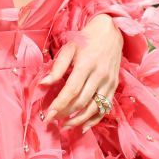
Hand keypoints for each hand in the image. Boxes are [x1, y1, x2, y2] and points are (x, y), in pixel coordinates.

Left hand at [39, 14, 122, 130]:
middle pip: (82, 101)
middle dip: (66, 114)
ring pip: (94, 108)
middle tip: (52, 121)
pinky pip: (105, 108)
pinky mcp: (114, 86)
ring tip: (65, 126)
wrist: (110, 32)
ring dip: (79, 120)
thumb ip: (57, 67)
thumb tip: (43, 84)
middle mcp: (99, 75)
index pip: (71, 90)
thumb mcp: (69, 48)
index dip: (59, 104)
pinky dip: (94, 120)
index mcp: (86, 64)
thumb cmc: (86, 39)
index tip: (48, 115)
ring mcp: (109, 82)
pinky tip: (83, 127)